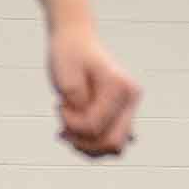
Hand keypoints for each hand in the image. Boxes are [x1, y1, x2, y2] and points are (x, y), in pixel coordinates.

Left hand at [48, 21, 140, 157]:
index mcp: (120, 86)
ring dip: (86, 146)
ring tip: (67, 128)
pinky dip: (91, 145)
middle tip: (62, 127)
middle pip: (112, 143)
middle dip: (81, 141)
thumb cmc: (68, 56)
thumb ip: (78, 103)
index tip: (58, 105)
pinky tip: (72, 132)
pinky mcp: (122, 114)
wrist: (76, 41)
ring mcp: (130, 107)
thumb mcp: (65, 79)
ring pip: (114, 148)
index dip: (71, 124)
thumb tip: (93, 130)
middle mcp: (131, 98)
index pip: (94, 125)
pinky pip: (111, 142)